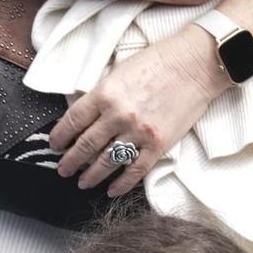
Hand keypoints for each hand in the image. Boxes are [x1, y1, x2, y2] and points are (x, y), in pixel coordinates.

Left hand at [50, 27, 232, 197]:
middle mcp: (118, 115)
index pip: (72, 121)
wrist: (197, 63)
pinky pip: (134, 171)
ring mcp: (138, 132)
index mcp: (104, 94)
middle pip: (85, 146)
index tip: (55, 145)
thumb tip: (82, 116)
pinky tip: (111, 190)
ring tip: (83, 182)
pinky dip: (121, 184)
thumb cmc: (159, 62)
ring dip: (91, 176)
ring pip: (106, 162)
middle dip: (70, 162)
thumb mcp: (119, 71)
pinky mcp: (158, 145)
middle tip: (63, 170)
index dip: (59, 137)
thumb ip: (101, 95)